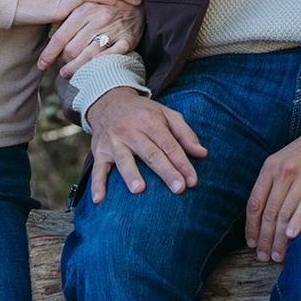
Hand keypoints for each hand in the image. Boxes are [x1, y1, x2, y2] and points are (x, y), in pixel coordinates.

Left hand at [37, 0, 143, 75]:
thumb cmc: (107, 2)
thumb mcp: (87, 2)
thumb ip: (69, 16)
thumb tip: (50, 37)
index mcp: (85, 8)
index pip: (61, 36)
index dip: (49, 53)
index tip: (41, 64)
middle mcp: (98, 18)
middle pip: (72, 49)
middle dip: (62, 61)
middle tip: (58, 66)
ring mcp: (114, 29)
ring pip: (88, 56)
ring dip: (75, 68)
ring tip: (67, 73)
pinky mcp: (127, 39)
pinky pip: (110, 57)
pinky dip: (98, 65)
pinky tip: (90, 69)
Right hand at [83, 88, 206, 202]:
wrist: (109, 101)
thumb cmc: (143, 113)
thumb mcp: (166, 114)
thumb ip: (185, 133)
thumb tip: (203, 154)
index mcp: (150, 121)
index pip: (169, 144)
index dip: (182, 163)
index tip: (193, 181)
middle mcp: (131, 130)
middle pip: (150, 153)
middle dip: (166, 171)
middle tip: (179, 189)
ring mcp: (114, 141)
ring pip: (123, 159)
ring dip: (131, 174)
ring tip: (139, 190)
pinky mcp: (99, 151)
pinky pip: (98, 168)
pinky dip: (97, 183)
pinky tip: (100, 199)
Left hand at [245, 106, 300, 261]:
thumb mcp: (288, 157)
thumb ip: (276, 179)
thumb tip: (267, 208)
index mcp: (272, 166)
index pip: (255, 202)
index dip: (251, 226)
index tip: (251, 243)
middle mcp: (284, 171)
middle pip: (268, 212)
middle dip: (264, 238)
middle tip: (263, 258)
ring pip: (285, 213)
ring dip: (279, 239)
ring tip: (278, 256)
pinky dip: (298, 221)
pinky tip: (293, 236)